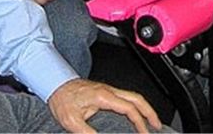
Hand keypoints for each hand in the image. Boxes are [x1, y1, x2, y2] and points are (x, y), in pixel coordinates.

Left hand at [47, 78, 162, 132]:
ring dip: (144, 107)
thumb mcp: (72, 121)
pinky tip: (135, 113)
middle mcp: (108, 90)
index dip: (139, 121)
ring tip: (151, 120)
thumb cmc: (62, 99)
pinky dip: (135, 104)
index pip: (129, 108)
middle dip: (150, 112)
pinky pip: (126, 96)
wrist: (54, 83)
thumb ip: (87, 133)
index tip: (144, 132)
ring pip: (133, 95)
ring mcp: (107, 89)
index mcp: (103, 96)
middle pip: (137, 98)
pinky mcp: (105, 90)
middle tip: (157, 125)